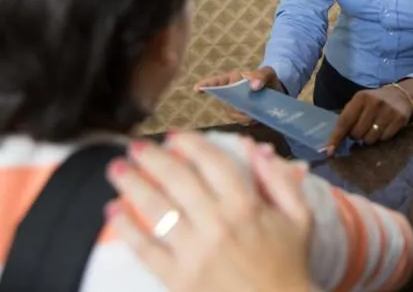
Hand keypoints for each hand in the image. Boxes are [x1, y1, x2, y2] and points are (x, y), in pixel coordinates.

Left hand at [106, 133, 317, 291]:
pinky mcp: (178, 279)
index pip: (213, 163)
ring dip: (133, 185)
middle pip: (178, 180)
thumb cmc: (289, 263)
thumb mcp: (299, 216)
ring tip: (117, 170)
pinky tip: (113, 212)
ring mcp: (194, 252)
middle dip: (153, 159)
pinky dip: (126, 228)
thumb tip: (253, 147)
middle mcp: (217, 224)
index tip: (174, 136)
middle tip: (135, 147)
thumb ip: (279, 179)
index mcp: (246, 206)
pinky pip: (146, 249)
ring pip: (157, 209)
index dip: (190, 145)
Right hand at [194, 67, 284, 123]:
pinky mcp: (242, 116)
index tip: (197, 89)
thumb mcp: (268, 73)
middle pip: (226, 103)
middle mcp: (231, 93)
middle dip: (235, 108)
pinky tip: (257, 118)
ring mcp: (235, 106)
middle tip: (248, 111)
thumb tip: (253, 86)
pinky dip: (249, 121)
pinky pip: (241, 121)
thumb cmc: (268, 79)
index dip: (206, 85)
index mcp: (233, 79)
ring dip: (244, 116)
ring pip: (233, 114)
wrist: (278, 92)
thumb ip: (261, 76)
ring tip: (256, 114)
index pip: (217, 82)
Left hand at [325, 85, 412, 150]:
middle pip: (357, 133)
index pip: (344, 121)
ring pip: (370, 139)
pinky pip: (384, 138)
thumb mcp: (359, 104)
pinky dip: (382, 137)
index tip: (329, 151)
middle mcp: (374, 102)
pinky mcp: (399, 118)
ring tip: (373, 129)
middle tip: (362, 129)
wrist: (400, 95)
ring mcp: (388, 110)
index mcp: (360, 98)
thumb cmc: (373, 102)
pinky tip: (384, 128)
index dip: (335, 137)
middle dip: (356, 136)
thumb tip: (332, 144)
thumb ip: (347, 119)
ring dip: (369, 138)